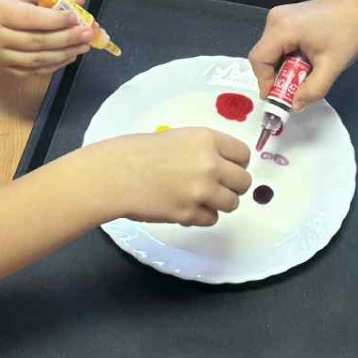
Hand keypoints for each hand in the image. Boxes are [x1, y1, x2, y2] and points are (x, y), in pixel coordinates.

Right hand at [0, 0, 95, 73]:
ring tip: (83, 46)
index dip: (55, 20)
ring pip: (36, 60)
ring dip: (63, 55)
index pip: (30, 18)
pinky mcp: (3, 68)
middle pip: (36, 42)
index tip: (77, 17)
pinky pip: (32, 70)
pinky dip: (52, 65)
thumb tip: (79, 0)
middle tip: (87, 34)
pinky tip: (68, 57)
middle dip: (66, 39)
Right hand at [78, 128, 251, 226]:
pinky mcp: (189, 214)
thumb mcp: (176, 138)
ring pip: (232, 204)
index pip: (243, 155)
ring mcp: (201, 192)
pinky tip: (185, 207)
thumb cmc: (138, 151)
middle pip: (243, 182)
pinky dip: (201, 216)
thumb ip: (202, 150)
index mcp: (207, 140)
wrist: (114, 175)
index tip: (228, 168)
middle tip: (217, 187)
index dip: (236, 164)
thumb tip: (221, 166)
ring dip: (219, 203)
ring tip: (200, 199)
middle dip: (233, 186)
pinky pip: (211, 219)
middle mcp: (210, 165)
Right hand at [248, 0, 357, 108]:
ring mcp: (280, 15)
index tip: (278, 98)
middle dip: (276, 75)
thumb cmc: (348, 32)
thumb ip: (312, 90)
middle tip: (294, 89)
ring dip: (283, 66)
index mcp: (282, 28)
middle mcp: (275, 19)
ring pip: (271, 49)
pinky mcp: (287, 16)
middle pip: (264, 55)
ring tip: (303, 75)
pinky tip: (304, 61)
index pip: (259, 59)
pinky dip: (287, 56)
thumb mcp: (332, 66)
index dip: (264, 82)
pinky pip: (278, 42)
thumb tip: (295, 106)